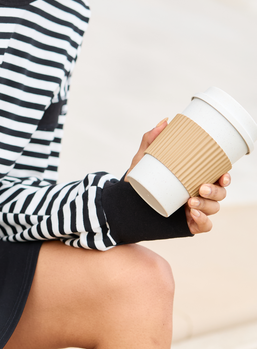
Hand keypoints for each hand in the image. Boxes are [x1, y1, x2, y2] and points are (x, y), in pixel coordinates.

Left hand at [125, 118, 229, 233]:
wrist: (123, 204)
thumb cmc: (138, 181)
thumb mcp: (142, 161)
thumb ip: (151, 141)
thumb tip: (165, 122)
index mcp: (194, 179)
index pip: (218, 178)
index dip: (225, 177)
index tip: (223, 175)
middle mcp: (199, 194)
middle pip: (220, 193)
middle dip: (216, 191)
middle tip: (201, 187)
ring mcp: (195, 210)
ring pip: (213, 208)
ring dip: (207, 205)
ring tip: (191, 201)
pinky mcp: (189, 224)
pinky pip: (204, 225)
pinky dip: (203, 221)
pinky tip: (193, 214)